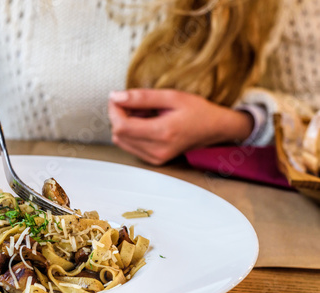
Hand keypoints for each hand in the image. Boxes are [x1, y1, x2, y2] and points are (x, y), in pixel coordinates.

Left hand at [108, 89, 253, 164]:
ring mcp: (156, 158)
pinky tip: (146, 124)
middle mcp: (158, 150)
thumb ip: (141, 97)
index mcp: (163, 133)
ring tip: (144, 114)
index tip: (119, 97)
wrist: (214, 129)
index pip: (121, 126)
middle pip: (118, 134)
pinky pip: (130, 146)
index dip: (114, 109)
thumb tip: (115, 97)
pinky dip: (131, 133)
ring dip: (125, 124)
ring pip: (121, 141)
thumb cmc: (196, 110)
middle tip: (136, 103)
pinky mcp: (154, 160)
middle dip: (120, 115)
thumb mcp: (171, 96)